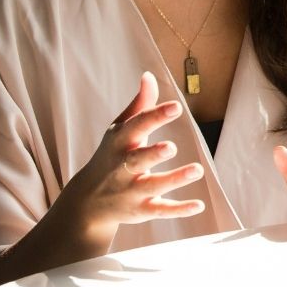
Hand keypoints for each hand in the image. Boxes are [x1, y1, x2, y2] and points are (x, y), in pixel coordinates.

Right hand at [61, 71, 205, 243]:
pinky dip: (179, 209)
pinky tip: (199, 205)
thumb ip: (139, 105)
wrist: (86, 201)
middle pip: (138, 160)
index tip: (176, 107)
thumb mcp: (119, 130)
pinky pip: (160, 210)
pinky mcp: (141, 210)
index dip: (155, 116)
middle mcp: (123, 167)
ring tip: (197, 169)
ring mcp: (131, 191)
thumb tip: (149, 75)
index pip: (137, 127)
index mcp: (120, 142)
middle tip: (171, 147)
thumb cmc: (110, 155)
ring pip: (153, 185)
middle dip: (153, 153)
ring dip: (174, 179)